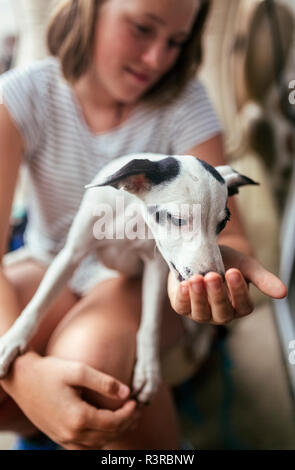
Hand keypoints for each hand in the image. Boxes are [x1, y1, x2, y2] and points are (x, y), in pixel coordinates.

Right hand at [1, 352, 140, 449]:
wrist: (22, 378)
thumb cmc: (50, 371)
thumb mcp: (78, 371)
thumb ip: (104, 382)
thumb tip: (126, 392)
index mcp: (78, 417)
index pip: (113, 423)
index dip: (128, 413)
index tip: (135, 400)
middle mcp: (71, 434)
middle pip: (107, 435)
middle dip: (125, 423)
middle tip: (136, 408)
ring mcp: (63, 438)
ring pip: (97, 444)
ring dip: (113, 432)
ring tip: (125, 416)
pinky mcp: (58, 437)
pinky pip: (84, 447)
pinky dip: (99, 438)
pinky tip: (105, 425)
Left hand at [168, 245, 286, 324]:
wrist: (201, 253)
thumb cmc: (226, 262)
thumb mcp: (246, 267)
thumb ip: (263, 279)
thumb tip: (283, 293)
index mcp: (239, 307)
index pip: (242, 305)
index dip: (238, 291)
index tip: (234, 272)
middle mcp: (220, 314)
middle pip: (221, 311)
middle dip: (217, 294)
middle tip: (213, 275)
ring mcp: (200, 313)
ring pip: (201, 312)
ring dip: (198, 296)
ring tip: (196, 278)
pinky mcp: (182, 306)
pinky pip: (182, 306)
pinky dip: (182, 297)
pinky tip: (183, 284)